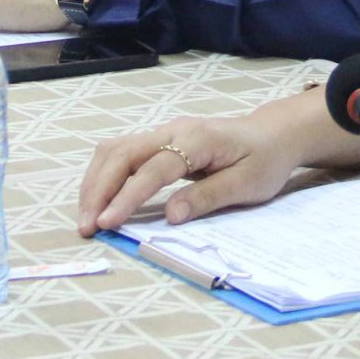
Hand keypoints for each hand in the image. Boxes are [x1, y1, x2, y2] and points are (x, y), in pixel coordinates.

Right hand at [77, 113, 305, 237]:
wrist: (272, 134)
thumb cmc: (264, 160)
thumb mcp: (247, 184)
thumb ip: (207, 197)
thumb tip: (171, 215)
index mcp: (197, 139)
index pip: (153, 168)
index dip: (128, 196)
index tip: (108, 223)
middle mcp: (173, 130)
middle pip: (121, 153)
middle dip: (98, 190)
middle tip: (87, 227)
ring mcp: (163, 133)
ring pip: (115, 151)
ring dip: (95, 183)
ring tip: (88, 219)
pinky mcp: (159, 142)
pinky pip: (122, 155)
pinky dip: (104, 177)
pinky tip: (100, 202)